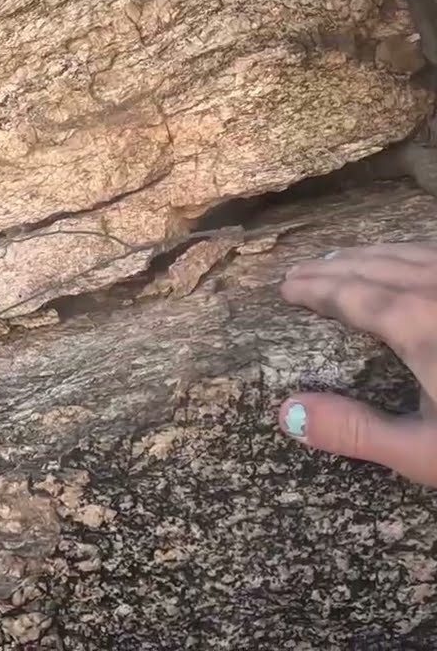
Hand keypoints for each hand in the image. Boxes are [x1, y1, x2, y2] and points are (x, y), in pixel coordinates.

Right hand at [278, 243, 436, 484]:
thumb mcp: (429, 454)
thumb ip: (357, 431)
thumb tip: (284, 412)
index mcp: (419, 325)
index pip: (352, 296)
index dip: (316, 290)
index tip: (286, 286)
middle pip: (381, 265)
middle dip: (339, 265)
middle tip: (305, 269)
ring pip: (421, 252)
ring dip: (378, 253)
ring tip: (351, 258)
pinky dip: (423, 253)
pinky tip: (422, 261)